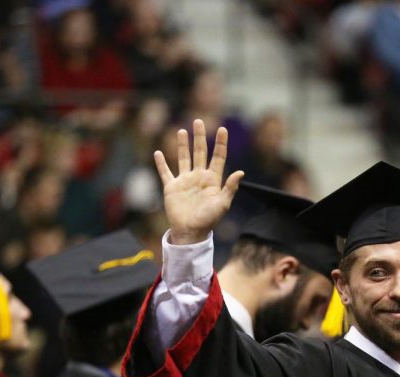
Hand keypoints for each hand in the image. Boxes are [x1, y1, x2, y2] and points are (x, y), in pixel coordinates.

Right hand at [154, 119, 243, 244]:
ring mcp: (185, 181)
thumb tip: (241, 172)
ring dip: (183, 145)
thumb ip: (230, 188)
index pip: (218, 157)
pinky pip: (165, 173)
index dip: (220, 143)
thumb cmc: (208, 220)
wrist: (190, 232)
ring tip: (182, 131)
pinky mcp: (171, 187)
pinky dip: (161, 163)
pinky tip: (158, 153)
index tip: (223, 129)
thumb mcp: (222, 204)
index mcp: (212, 179)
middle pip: (200, 152)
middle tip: (199, 121)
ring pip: (183, 158)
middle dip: (200, 137)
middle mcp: (199, 177)